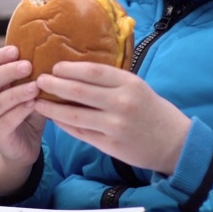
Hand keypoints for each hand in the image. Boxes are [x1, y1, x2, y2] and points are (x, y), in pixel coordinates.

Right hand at [0, 45, 45, 195]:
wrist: (24, 146)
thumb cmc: (29, 111)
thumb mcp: (33, 90)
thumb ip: (36, 74)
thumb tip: (56, 52)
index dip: (1, 55)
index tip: (17, 49)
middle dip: (10, 70)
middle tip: (28, 65)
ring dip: (18, 92)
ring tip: (35, 86)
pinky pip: (6, 120)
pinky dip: (20, 111)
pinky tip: (33, 105)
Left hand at [35, 62, 190, 174]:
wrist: (175, 143)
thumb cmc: (154, 112)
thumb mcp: (138, 88)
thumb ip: (113, 82)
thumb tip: (79, 73)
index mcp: (130, 84)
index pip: (93, 71)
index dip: (70, 68)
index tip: (55, 66)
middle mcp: (121, 103)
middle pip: (79, 91)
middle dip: (54, 84)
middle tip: (39, 80)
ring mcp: (114, 126)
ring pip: (74, 114)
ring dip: (52, 107)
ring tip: (37, 101)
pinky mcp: (110, 145)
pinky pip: (80, 132)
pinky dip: (64, 124)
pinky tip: (54, 118)